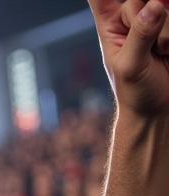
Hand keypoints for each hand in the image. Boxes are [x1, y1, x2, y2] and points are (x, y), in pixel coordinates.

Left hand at [90, 0, 168, 116]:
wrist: (159, 107)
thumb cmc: (136, 91)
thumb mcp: (130, 67)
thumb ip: (141, 36)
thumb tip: (156, 6)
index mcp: (110, 22)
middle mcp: (134, 12)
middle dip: (151, 15)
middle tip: (155, 47)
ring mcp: (159, 13)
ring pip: (165, 5)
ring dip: (168, 31)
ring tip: (162, 52)